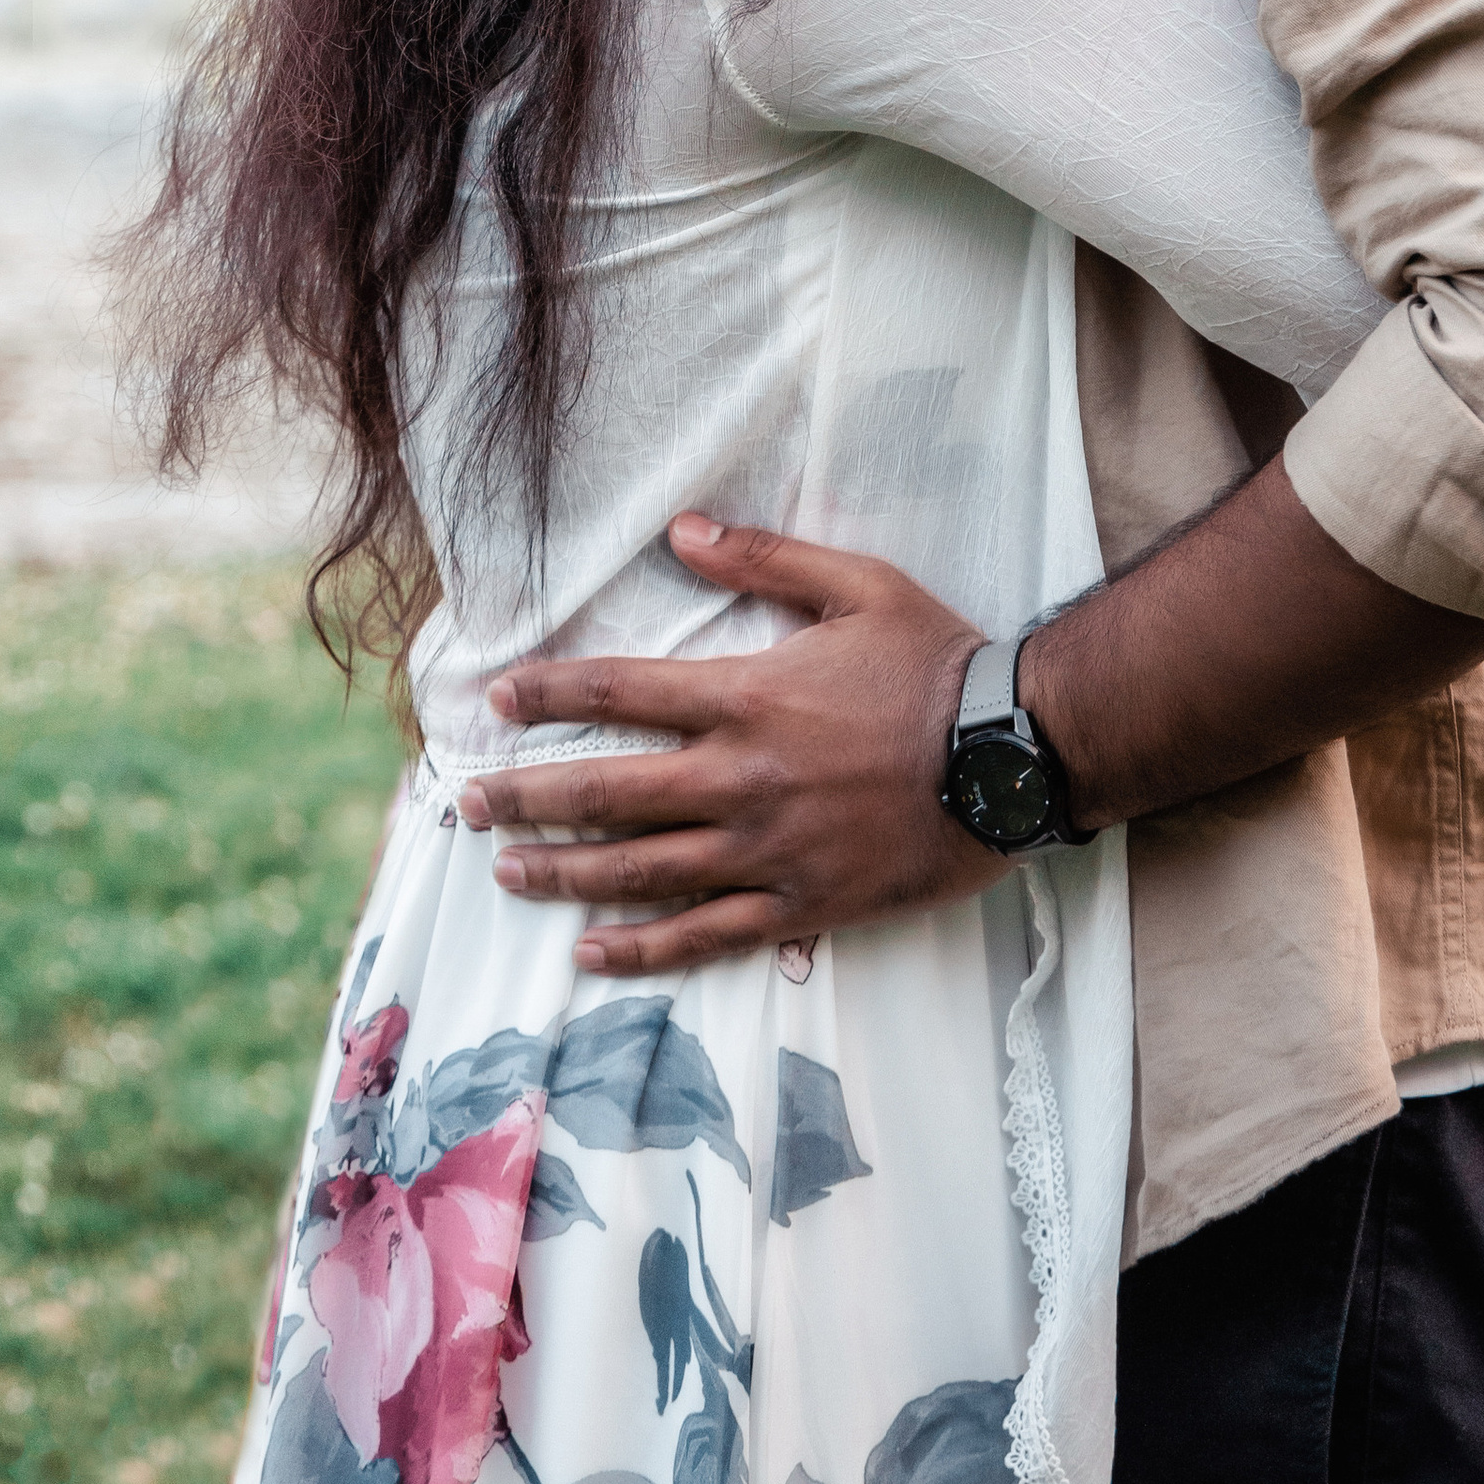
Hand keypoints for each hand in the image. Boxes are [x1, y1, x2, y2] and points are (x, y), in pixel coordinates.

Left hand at [456, 519, 1004, 975]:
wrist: (1014, 753)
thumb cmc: (938, 663)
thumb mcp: (860, 585)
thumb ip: (767, 558)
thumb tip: (683, 530)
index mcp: (749, 695)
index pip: (621, 692)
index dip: (550, 695)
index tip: (496, 701)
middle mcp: (742, 777)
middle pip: (608, 792)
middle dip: (528, 797)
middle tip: (469, 805)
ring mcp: (767, 848)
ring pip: (640, 870)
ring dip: (565, 874)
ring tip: (509, 874)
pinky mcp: (799, 904)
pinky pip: (704, 934)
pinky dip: (642, 949)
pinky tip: (593, 953)